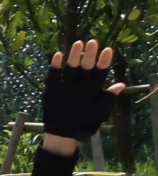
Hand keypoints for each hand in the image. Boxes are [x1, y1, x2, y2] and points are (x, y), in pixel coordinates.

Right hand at [41, 39, 128, 153]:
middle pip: (86, 66)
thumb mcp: (100, 111)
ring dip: (74, 56)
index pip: (100, 72)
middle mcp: (81, 84)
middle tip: (93, 42)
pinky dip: (55, 66)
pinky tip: (58, 55)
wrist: (64, 133)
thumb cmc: (85, 123)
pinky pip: (54, 75)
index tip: (108, 50)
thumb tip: (122, 85)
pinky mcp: (53, 89)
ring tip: (78, 44)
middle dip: (90, 55)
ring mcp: (67, 85)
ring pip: (71, 68)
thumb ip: (109, 98)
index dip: (104, 61)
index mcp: (93, 88)